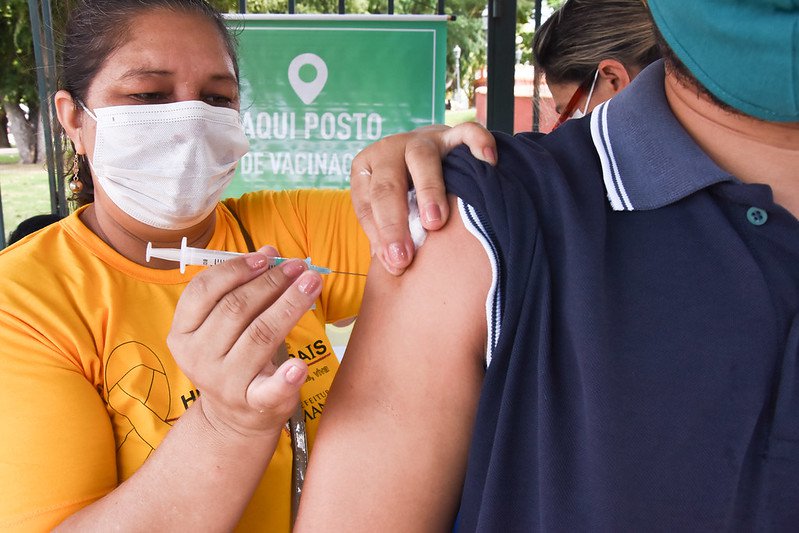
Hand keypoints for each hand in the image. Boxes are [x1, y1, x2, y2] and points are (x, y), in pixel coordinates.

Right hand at [167, 247, 321, 437]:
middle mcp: (198, 357)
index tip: (265, 257)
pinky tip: (300, 365)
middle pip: (235, 309)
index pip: (203, 292)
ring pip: (259, 335)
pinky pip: (269, 389)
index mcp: (182, 333)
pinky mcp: (253, 404)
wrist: (233, 415)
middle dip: (270, 281)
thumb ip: (242, 288)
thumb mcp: (224, 324)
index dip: (235, 269)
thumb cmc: (232, 355)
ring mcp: (225, 382)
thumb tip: (270, 253)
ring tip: (311, 283)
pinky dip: (286, 378)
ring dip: (289, 304)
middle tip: (299, 266)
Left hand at [350, 122, 496, 275]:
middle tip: (405, 256)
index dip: (379, 235)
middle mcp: (390, 150)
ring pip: (422, 158)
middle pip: (387, 185)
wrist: (429, 152)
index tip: (396, 263)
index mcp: (366, 168)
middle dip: (394, 224)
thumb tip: (394, 267)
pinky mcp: (452, 134)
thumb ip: (386, 234)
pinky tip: (488, 162)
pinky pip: (466, 132)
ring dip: (428, 191)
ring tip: (435, 222)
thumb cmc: (405, 191)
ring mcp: (423, 140)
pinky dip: (477, 144)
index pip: (367, 204)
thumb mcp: (388, 209)